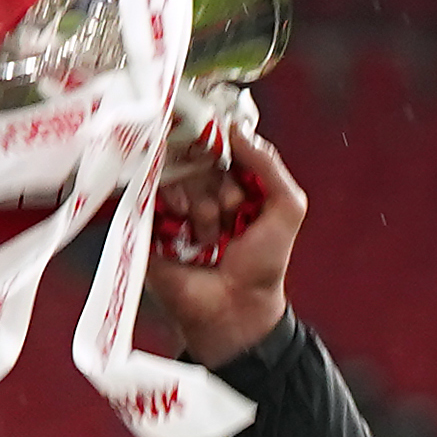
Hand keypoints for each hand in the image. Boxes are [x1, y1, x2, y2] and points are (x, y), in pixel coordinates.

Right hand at [141, 123, 306, 367]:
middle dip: (220, 187)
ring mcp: (173, 206)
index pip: (219, 144)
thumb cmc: (263, 263)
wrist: (236, 307)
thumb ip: (269, 163)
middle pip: (197, 158)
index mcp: (229, 182)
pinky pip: (152, 195)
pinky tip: (188, 234)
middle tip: (231, 216)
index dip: (224, 151)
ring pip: (178, 177)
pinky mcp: (149, 222)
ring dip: (202, 208)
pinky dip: (175, 212)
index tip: (231, 165)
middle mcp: (200, 189)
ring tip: (211, 237)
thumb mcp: (287, 207)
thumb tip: (235, 129)